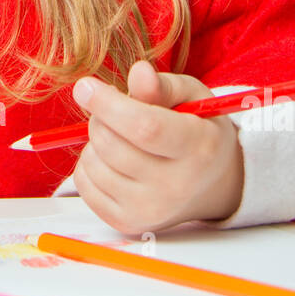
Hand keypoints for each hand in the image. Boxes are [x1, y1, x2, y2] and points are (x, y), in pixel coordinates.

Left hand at [69, 60, 243, 236]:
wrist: (211, 185)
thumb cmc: (198, 131)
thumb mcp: (192, 98)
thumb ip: (163, 85)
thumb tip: (138, 72)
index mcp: (199, 148)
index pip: (145, 128)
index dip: (109, 104)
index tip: (85, 86)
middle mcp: (176, 186)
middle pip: (112, 144)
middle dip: (100, 116)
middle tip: (115, 109)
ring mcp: (150, 210)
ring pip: (93, 163)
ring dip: (95, 141)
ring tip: (121, 137)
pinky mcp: (127, 223)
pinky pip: (83, 184)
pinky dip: (89, 164)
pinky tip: (112, 159)